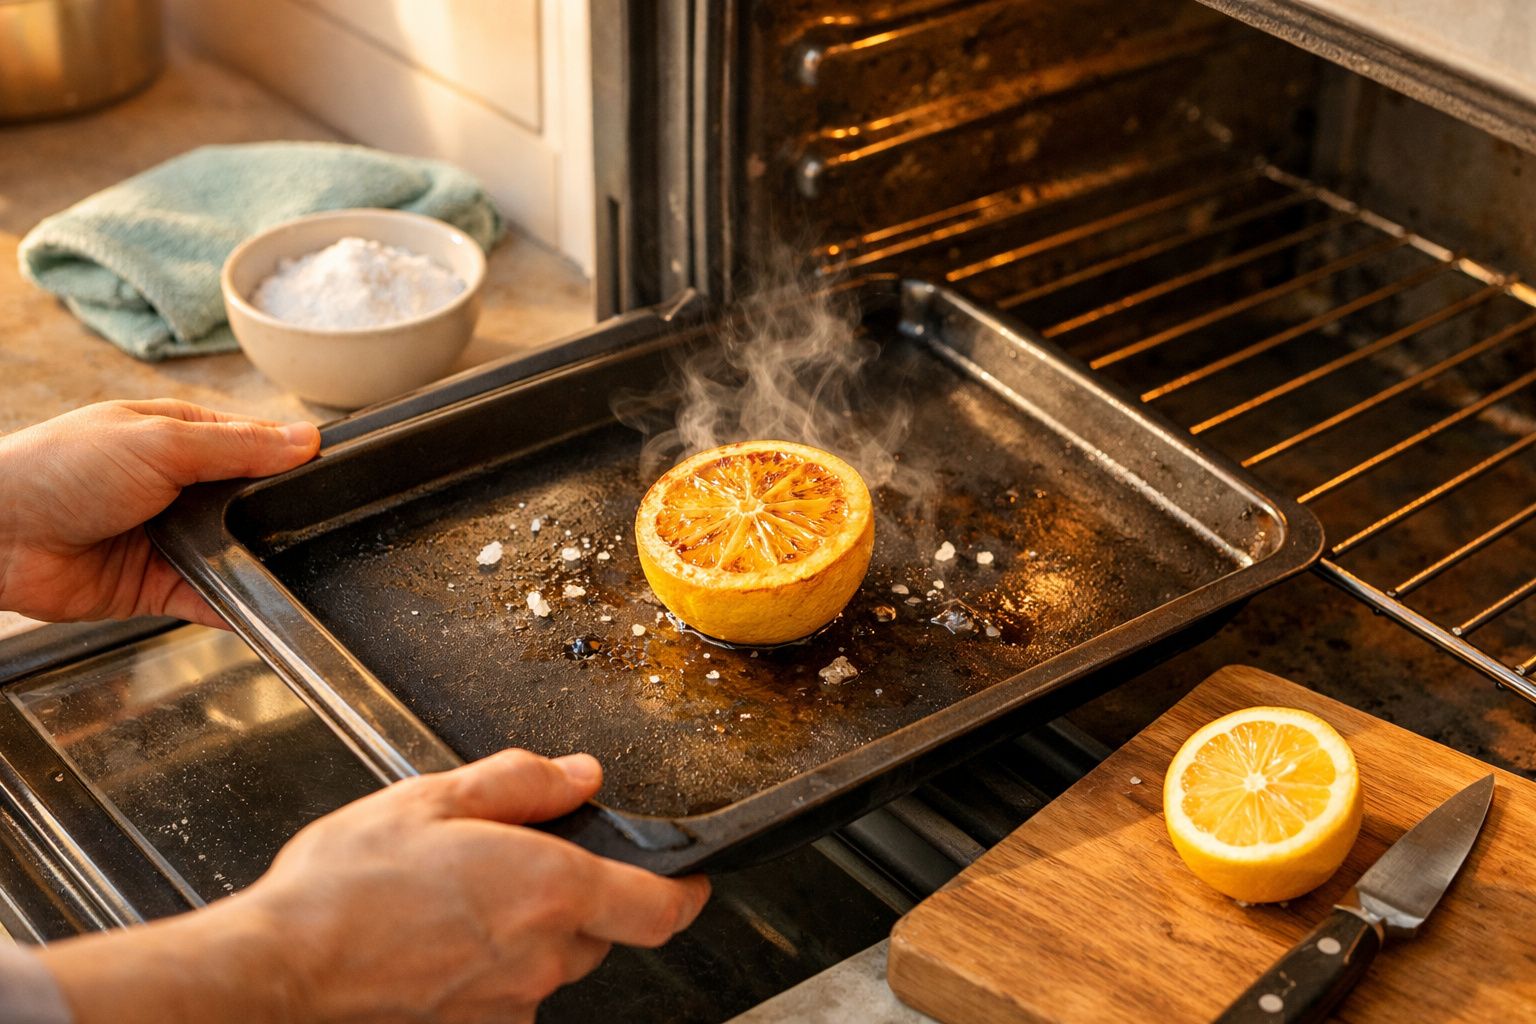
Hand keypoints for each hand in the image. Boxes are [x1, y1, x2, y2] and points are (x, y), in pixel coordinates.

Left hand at [0, 399, 319, 626]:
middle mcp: (179, 487)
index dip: (291, 460)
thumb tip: (305, 439)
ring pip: (237, 554)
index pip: (256, 445)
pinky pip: (214, 599)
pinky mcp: (159, 587)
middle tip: (313, 527)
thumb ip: (237, 446)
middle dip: (276, 517)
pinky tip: (267, 611)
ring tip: (292, 568)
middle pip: (252, 504)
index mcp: (180, 437)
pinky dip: (240, 607)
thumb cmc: (57, 470)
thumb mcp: (159, 442)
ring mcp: (170, 538)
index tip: (329, 476)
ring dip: (258, 561)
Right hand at [38, 750, 709, 1023]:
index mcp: (549, 889)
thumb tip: (581, 777)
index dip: (685, 889)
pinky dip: (488, 965)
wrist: (275, 974)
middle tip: (508, 862)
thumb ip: (523, 782)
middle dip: (574, 895)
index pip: (661, 907)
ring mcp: (509, 1003)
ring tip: (451, 900)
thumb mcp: (434, 798)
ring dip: (526, 931)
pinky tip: (433, 939)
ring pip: (550, 962)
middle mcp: (542, 956)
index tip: (688, 876)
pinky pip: (507, 992)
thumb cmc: (344, 887)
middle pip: (600, 928)